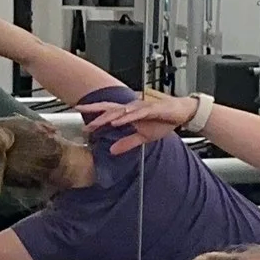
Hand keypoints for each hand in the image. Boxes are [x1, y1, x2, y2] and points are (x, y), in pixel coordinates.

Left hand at [79, 93, 196, 153]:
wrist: (181, 113)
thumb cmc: (163, 121)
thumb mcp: (143, 136)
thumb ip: (127, 143)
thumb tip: (112, 151)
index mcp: (129, 113)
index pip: (107, 110)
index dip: (93, 110)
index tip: (78, 111)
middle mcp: (132, 108)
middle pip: (109, 108)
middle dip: (94, 110)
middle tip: (79, 111)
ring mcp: (140, 108)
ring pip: (120, 112)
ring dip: (108, 116)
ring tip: (96, 122)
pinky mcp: (151, 109)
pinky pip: (136, 114)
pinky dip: (126, 118)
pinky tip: (118, 121)